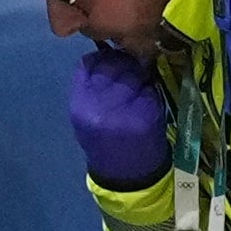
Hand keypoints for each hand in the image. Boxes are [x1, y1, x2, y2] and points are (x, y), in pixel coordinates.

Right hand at [68, 44, 171, 188]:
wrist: (124, 176)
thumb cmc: (103, 142)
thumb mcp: (84, 114)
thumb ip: (88, 85)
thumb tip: (101, 55)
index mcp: (80, 104)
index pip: (90, 64)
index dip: (103, 59)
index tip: (110, 63)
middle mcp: (98, 106)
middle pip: (113, 66)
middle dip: (124, 65)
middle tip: (130, 75)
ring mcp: (124, 111)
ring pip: (134, 74)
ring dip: (139, 77)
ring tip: (138, 90)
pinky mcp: (146, 116)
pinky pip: (150, 90)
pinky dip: (151, 92)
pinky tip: (147, 103)